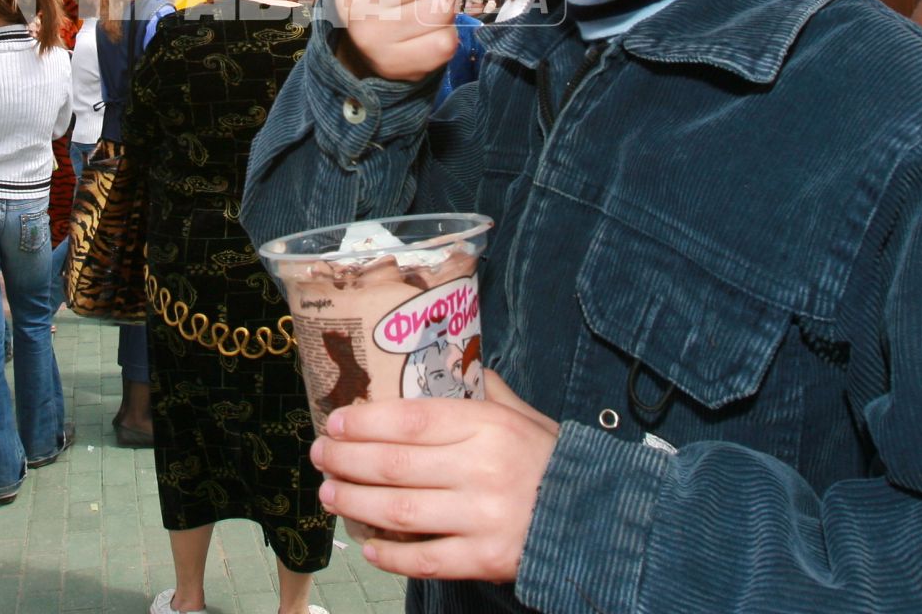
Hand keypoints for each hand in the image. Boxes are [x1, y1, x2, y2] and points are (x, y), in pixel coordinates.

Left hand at [311, 370, 557, 582]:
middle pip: (393, 464)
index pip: (410, 419)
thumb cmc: (554, 462)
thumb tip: (455, 361)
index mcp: (488, 426)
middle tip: (320, 456)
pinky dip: (391, 555)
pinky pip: (425, 560)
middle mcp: (481, 469)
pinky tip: (369, 546)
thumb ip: (486, 392)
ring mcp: (482, 517)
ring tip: (329, 495)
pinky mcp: (486, 559)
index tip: (334, 423)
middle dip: (345, 461)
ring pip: (399, 511)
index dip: (363, 422)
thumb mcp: (525, 416)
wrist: (601, 519)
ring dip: (354, 503)